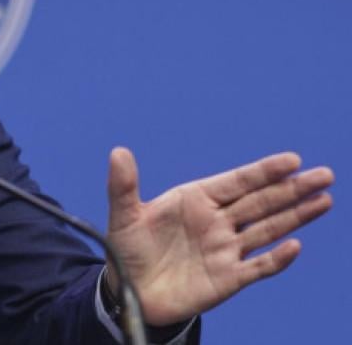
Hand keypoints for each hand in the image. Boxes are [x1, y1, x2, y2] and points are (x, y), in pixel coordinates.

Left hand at [105, 147, 333, 326]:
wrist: (129, 291)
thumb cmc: (128, 249)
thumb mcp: (123, 215)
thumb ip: (123, 186)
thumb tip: (118, 152)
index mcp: (196, 200)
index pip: (237, 182)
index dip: (264, 172)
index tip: (292, 160)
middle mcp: (217, 222)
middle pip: (261, 202)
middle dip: (292, 189)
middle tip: (325, 174)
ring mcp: (225, 250)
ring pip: (267, 229)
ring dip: (295, 216)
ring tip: (323, 200)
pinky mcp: (228, 279)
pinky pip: (258, 267)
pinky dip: (276, 259)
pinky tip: (294, 246)